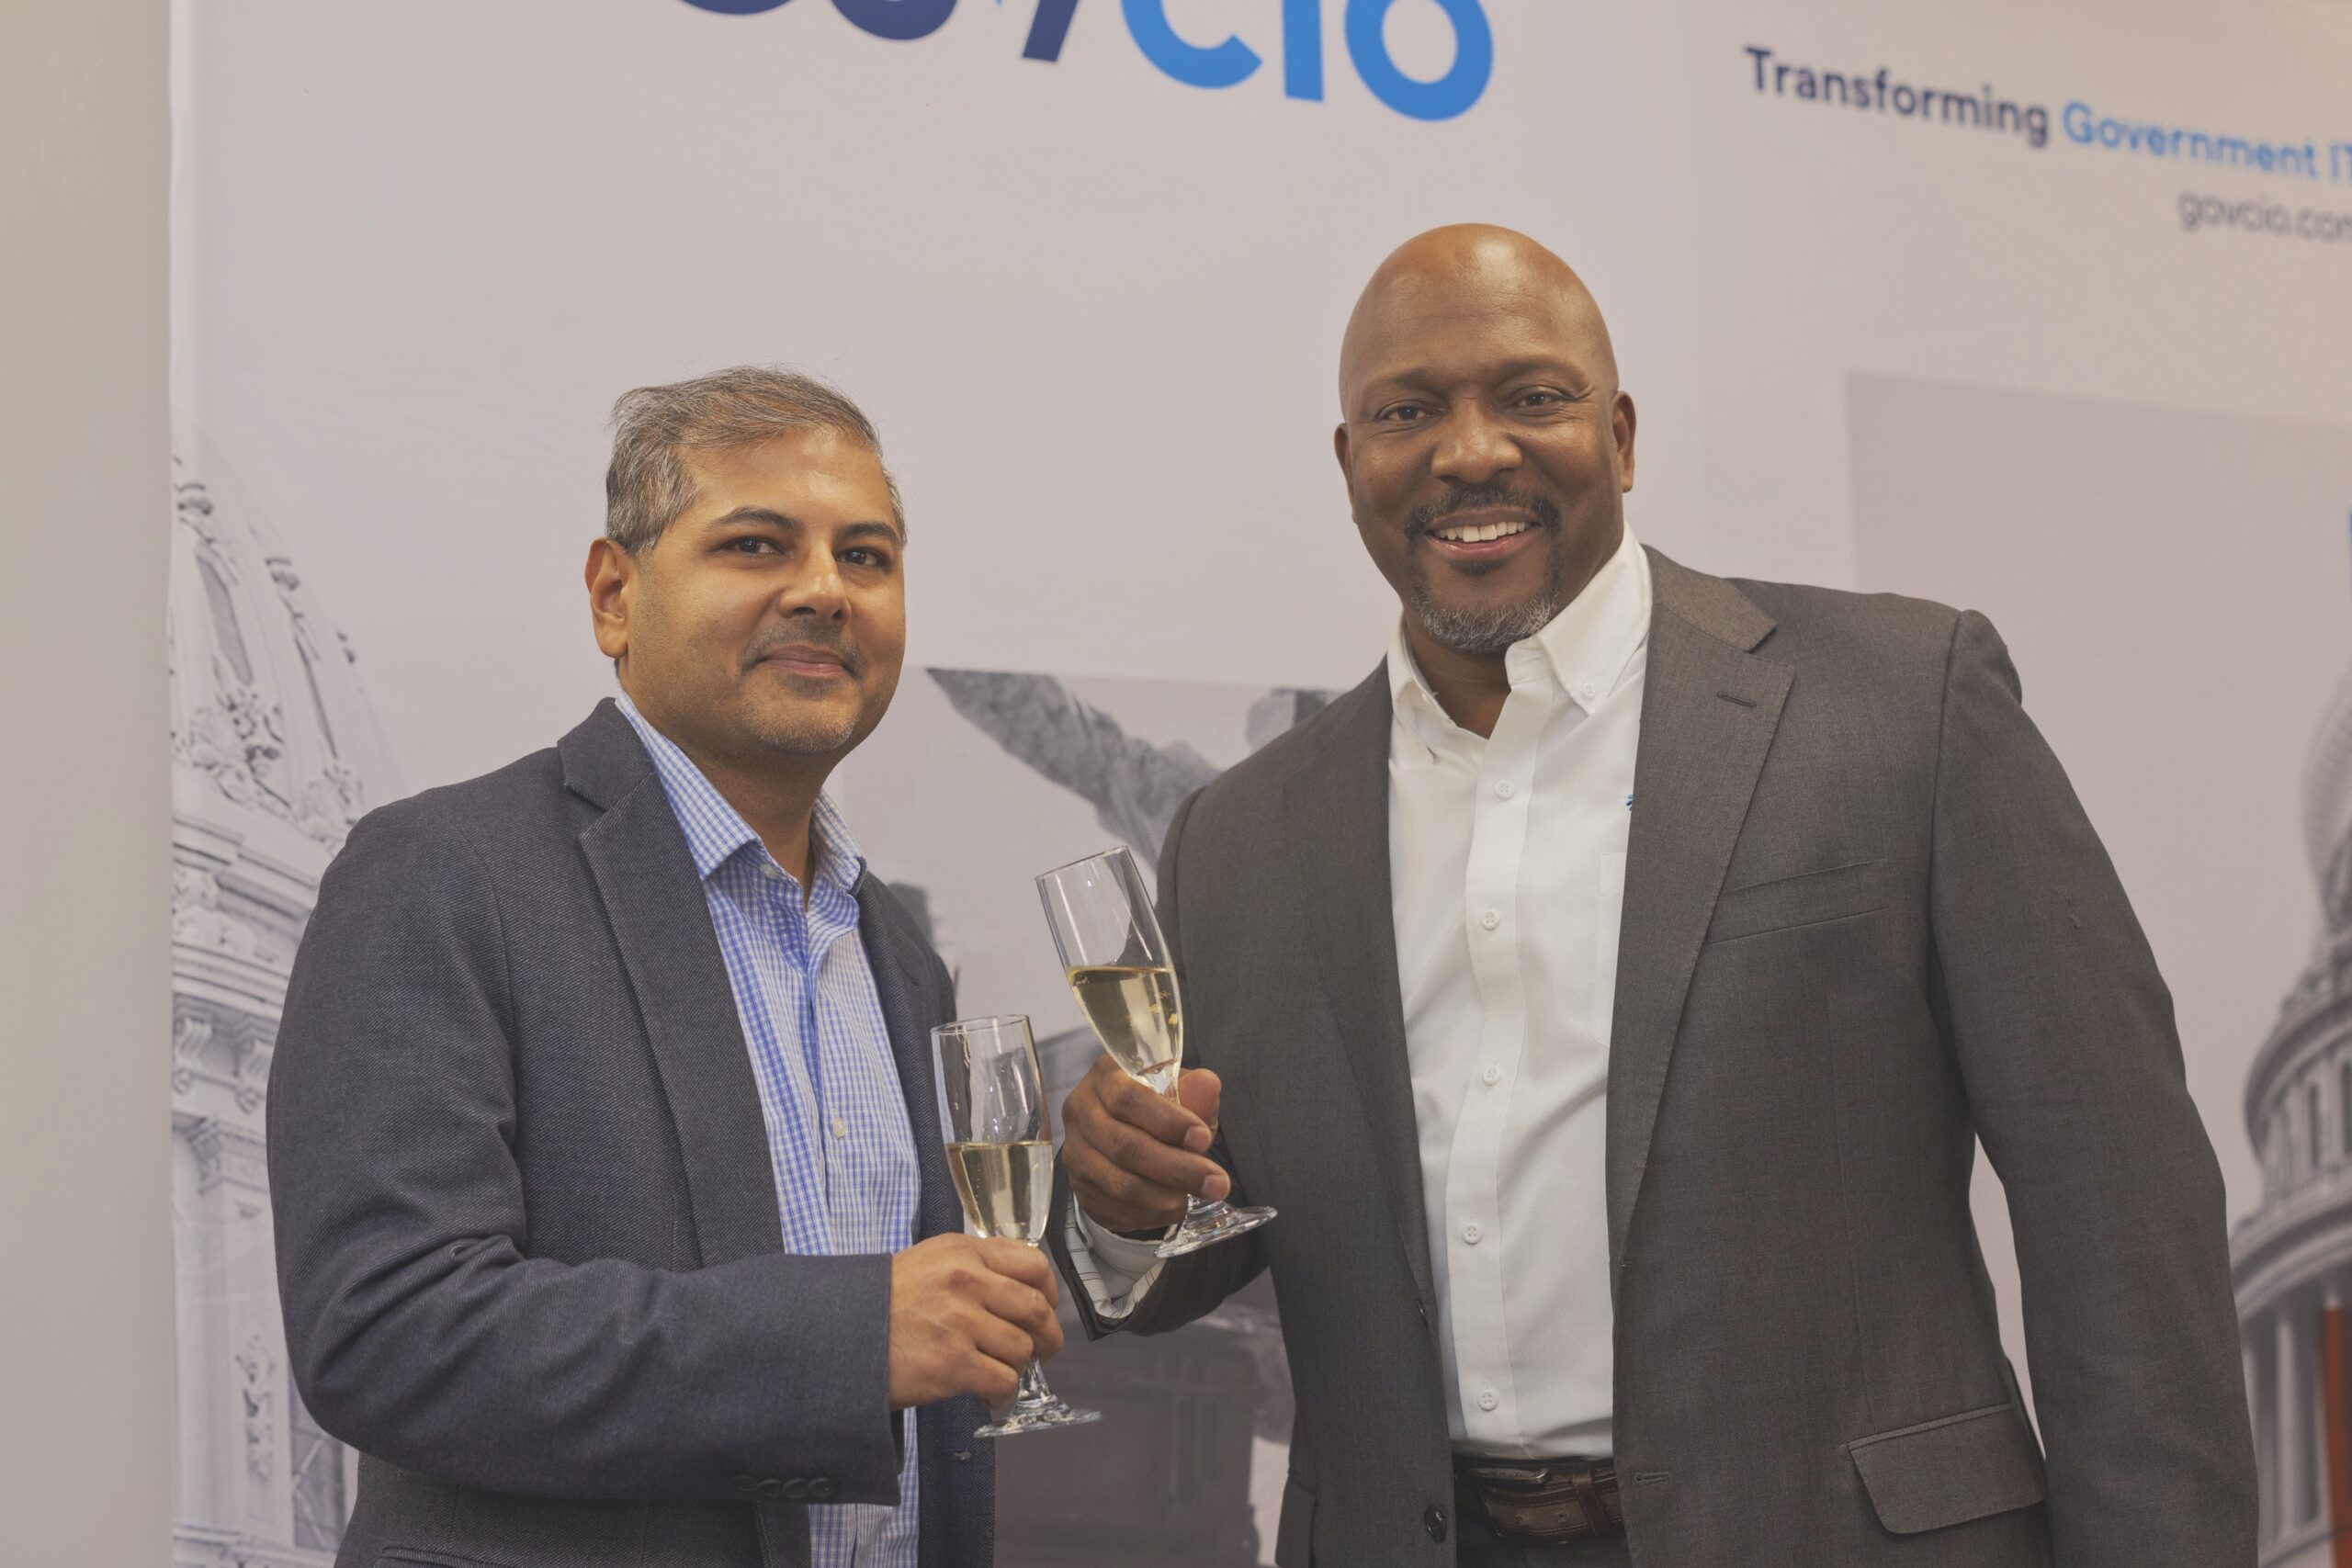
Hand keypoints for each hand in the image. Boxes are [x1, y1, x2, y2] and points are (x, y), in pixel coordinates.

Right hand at [886, 1234, 1063, 1410]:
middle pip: (1036, 1310)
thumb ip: (977, 1269)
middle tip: (1040, 1350)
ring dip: (1017, 1368)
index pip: (1033, 1264)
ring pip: (1022, 1349)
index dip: (1048, 1292)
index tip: (1044, 1308)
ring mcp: (959, 1322)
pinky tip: (989, 1395)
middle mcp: (966, 1281)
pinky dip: (1003, 1394)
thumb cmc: (887, 1302)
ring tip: (998, 1373)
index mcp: (964, 1252)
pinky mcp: (951, 1363)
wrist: (841, 1334)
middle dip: (1047, 1337)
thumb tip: (1023, 1296)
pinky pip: (1003, 1381)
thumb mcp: (932, 1263)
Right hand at [1061, 1057, 1228, 1235]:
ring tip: (1196, 1196)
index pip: (1128, 1098)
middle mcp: (1081, 1110)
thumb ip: (1196, 1092)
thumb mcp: (1183, 1094)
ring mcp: (1075, 1151)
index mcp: (1105, 1076)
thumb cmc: (1159, 1110)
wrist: (1132, 1139)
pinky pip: (1115, 1208)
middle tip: (1216, 1183)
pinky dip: (1151, 1213)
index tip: (1202, 1138)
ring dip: (1165, 1196)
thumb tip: (1208, 1086)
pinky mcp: (1079, 1187)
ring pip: (1119, 1183)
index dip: (1167, 1121)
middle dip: (1176, 1168)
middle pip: (1124, 1145)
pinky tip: (1173, 1207)